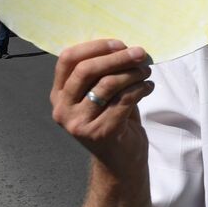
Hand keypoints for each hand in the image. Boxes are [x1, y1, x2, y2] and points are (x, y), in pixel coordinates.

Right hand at [50, 40, 153, 173]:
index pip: (67, 59)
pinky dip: (140, 89)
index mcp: (59, 95)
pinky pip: (124, 100)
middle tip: (140, 53)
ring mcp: (79, 123)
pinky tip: (148, 86)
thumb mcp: (100, 96)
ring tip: (146, 72)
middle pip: (87, 70)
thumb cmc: (113, 121)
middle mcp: (63, 109)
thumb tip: (123, 45)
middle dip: (117, 58)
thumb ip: (101, 73)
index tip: (120, 44)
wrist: (120, 162)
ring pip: (108, 84)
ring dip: (133, 73)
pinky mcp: (101, 132)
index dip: (95, 47)